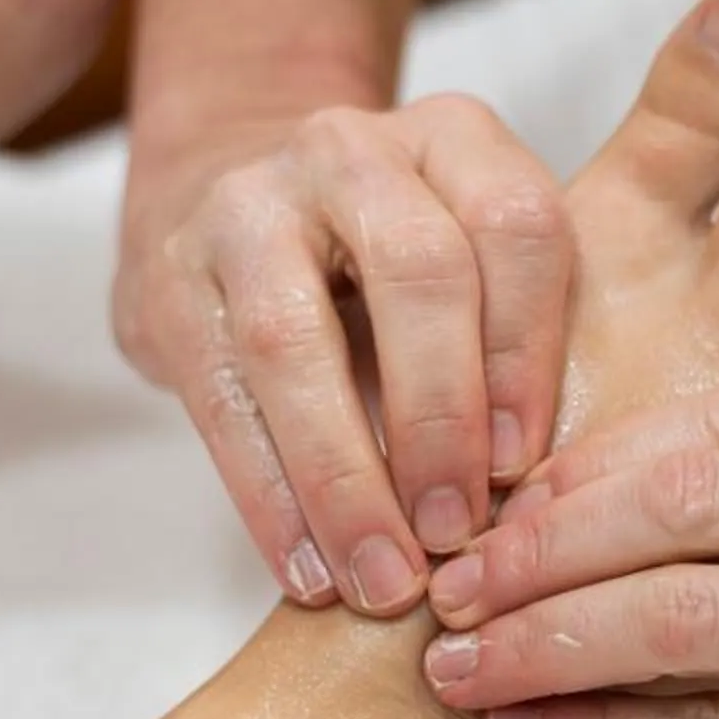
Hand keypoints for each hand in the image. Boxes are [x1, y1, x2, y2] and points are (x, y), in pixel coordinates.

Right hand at [116, 98, 572, 613]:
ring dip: (345, 477)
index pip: (516, 225)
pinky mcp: (170, 277)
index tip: (527, 473)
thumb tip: (548, 505)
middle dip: (440, 416)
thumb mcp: (473, 268)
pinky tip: (308, 571)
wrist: (234, 216)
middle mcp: (351, 150)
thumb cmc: (389, 277)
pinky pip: (222, 397)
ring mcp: (248, 203)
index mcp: (455, 137)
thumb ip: (513, 347)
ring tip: (383, 580)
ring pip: (294, 337)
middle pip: (415, 269)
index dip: (528, 354)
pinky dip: (270, 497)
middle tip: (457, 536)